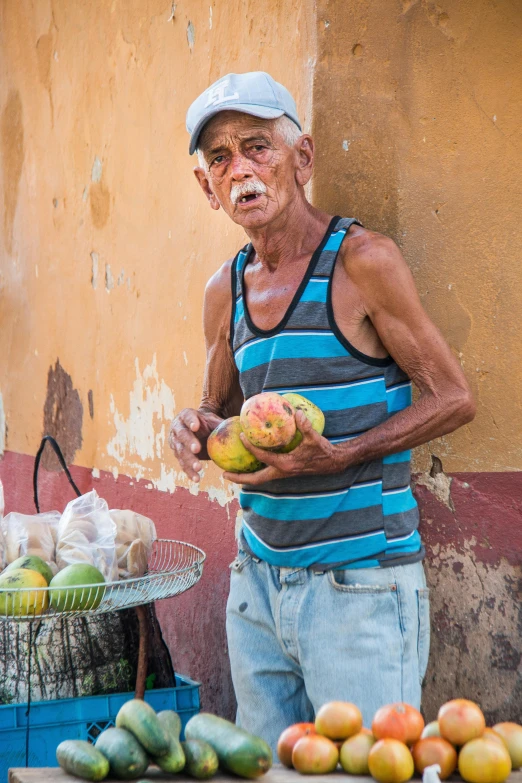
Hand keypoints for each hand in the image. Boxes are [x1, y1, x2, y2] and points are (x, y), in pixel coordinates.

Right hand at [168, 408, 221, 481]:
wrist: (197, 430)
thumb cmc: (208, 423)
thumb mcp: (214, 421)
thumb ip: (223, 423)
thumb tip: (243, 426)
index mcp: (186, 416)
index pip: (187, 416)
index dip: (190, 421)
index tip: (196, 427)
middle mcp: (178, 428)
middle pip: (182, 435)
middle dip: (189, 442)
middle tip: (197, 449)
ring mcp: (175, 442)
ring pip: (181, 451)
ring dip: (189, 460)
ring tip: (198, 468)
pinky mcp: (178, 455)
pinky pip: (182, 464)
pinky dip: (189, 472)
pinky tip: (196, 478)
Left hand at [223, 411, 343, 484]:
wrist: (333, 463)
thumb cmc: (323, 450)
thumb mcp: (314, 438)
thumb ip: (305, 426)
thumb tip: (297, 413)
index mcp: (286, 464)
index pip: (264, 457)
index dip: (251, 448)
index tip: (242, 437)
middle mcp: (282, 472)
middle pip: (256, 479)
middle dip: (240, 478)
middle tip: (224, 473)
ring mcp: (283, 474)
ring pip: (260, 479)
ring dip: (245, 478)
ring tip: (230, 473)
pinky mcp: (285, 472)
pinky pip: (265, 474)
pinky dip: (255, 472)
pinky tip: (249, 465)